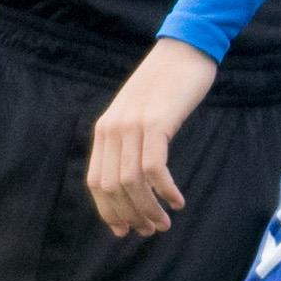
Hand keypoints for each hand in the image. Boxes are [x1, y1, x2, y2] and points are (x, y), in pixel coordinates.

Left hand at [86, 39, 219, 237]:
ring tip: (164, 223)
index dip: (108, 211)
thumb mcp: (140, 114)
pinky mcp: (155, 123)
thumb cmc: (168, 85)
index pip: (96, 182)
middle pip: (112, 188)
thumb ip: (132, 141)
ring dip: (148, 209)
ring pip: (132, 183)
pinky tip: (177, 201)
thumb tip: (134, 180)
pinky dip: (165, 191)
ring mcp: (132, 125)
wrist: (185, 50)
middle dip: (131, 216)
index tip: (125, 230)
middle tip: (151, 230)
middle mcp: (112, 129)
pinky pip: (154, 169)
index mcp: (104, 130)